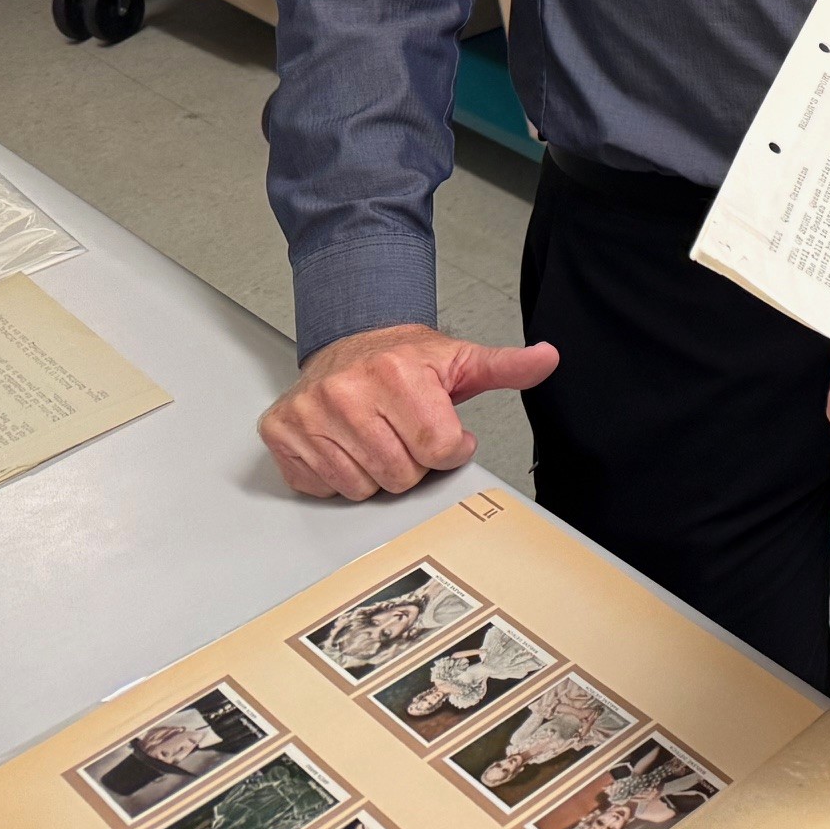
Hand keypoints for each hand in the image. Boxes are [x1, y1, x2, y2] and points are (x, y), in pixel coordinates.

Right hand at [259, 323, 557, 500]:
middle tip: (405, 432)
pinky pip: (324, 487)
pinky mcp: (282, 434)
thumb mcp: (460, 360)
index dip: (450, 447)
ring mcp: (309, 415)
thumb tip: (547, 358)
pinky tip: (346, 444)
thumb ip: (505, 366)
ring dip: (377, 471)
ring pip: (362, 487)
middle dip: (413, 462)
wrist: (350, 340)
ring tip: (378, 436)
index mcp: (395, 373)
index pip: (439, 450)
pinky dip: (339, 475)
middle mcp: (345, 392)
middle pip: (400, 475)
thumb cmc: (404, 359)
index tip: (444, 430)